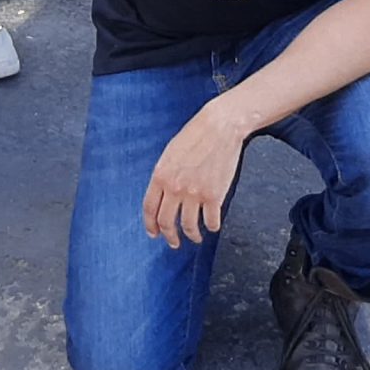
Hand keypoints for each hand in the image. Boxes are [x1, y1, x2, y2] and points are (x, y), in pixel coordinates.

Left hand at [142, 104, 244, 249]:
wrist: (219, 127)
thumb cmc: (195, 135)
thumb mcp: (170, 153)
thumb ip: (164, 176)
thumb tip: (163, 196)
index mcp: (160, 175)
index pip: (149, 208)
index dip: (150, 225)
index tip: (154, 234)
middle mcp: (175, 187)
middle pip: (167, 222)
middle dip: (169, 237)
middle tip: (174, 242)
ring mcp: (195, 193)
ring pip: (189, 226)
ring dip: (192, 236)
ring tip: (195, 237)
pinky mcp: (214, 196)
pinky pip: (211, 221)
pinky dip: (212, 227)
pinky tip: (212, 226)